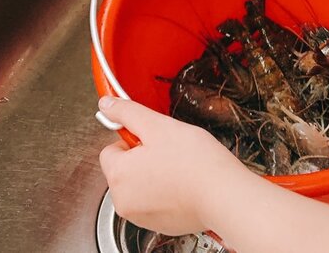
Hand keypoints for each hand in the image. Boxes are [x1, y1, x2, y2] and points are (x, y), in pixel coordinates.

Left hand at [98, 97, 245, 236]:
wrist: (221, 194)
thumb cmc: (193, 161)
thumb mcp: (158, 125)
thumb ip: (128, 113)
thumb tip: (106, 104)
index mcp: (119, 175)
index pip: (111, 149)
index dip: (133, 139)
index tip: (152, 136)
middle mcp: (123, 200)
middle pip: (124, 169)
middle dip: (143, 157)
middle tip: (169, 150)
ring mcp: (140, 215)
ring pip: (140, 185)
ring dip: (154, 175)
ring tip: (179, 167)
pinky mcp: (158, 224)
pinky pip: (154, 202)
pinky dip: (165, 193)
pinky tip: (184, 183)